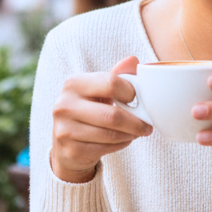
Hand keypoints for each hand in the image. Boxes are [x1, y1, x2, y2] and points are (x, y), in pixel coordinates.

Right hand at [51, 56, 153, 182]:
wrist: (65, 144)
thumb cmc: (88, 111)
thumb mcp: (98, 90)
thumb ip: (116, 75)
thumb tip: (133, 60)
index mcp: (73, 83)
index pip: (111, 83)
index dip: (131, 92)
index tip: (138, 99)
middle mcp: (64, 105)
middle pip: (112, 115)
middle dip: (136, 122)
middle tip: (147, 125)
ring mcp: (65, 130)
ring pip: (111, 134)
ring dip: (130, 134)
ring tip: (137, 132)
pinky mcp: (72, 150)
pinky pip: (106, 148)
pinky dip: (120, 145)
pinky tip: (123, 140)